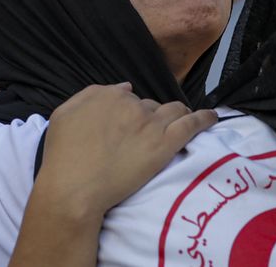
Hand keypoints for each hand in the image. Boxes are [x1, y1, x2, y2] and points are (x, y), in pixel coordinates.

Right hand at [37, 83, 217, 216]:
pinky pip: (192, 124)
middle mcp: (131, 105)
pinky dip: (205, 118)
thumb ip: (90, 95)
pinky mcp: (165, 144)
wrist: (74, 187)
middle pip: (150, 105)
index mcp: (107, 95)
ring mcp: (150, 124)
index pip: (128, 98)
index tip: (130, 125)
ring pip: (173, 110)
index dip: (130, 111)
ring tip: (183, 120)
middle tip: (147, 135)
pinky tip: (213, 118)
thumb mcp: (64, 114)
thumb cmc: (62, 155)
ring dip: (178, 113)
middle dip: (151, 116)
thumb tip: (124, 88)